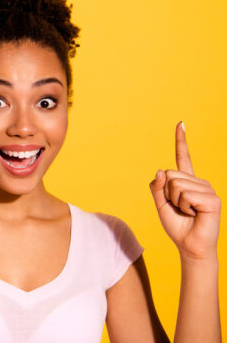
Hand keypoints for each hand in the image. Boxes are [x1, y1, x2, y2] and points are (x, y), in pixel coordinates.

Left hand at [150, 122, 219, 260]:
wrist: (190, 246)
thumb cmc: (177, 226)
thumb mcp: (160, 205)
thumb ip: (157, 187)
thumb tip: (161, 170)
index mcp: (187, 182)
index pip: (183, 158)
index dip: (181, 141)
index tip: (180, 124)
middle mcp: (199, 182)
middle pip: (170, 175)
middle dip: (167, 194)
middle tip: (179, 208)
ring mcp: (208, 190)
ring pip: (176, 185)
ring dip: (176, 202)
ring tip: (188, 212)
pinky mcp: (212, 200)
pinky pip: (186, 195)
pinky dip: (185, 207)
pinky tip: (195, 214)